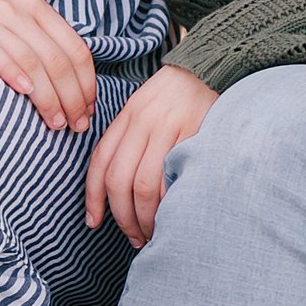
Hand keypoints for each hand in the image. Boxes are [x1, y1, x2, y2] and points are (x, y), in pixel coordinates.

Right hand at [0, 0, 97, 132]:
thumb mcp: (5, 16)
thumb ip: (34, 37)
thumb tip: (68, 79)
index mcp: (33, 6)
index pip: (76, 47)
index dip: (87, 83)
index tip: (90, 110)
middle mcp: (15, 8)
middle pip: (58, 58)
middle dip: (73, 96)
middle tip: (78, 126)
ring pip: (31, 59)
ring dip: (48, 95)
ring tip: (56, 123)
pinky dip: (12, 72)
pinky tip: (24, 94)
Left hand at [84, 65, 217, 246]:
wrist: (211, 69)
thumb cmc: (175, 95)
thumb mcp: (144, 107)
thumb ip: (128, 139)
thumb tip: (114, 188)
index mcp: (128, 115)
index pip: (101, 162)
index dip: (93, 198)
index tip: (93, 222)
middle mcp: (143, 122)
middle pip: (120, 180)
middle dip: (122, 217)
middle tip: (132, 237)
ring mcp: (168, 129)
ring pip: (145, 186)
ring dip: (145, 218)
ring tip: (152, 234)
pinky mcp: (193, 135)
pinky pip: (174, 179)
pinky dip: (168, 204)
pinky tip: (171, 216)